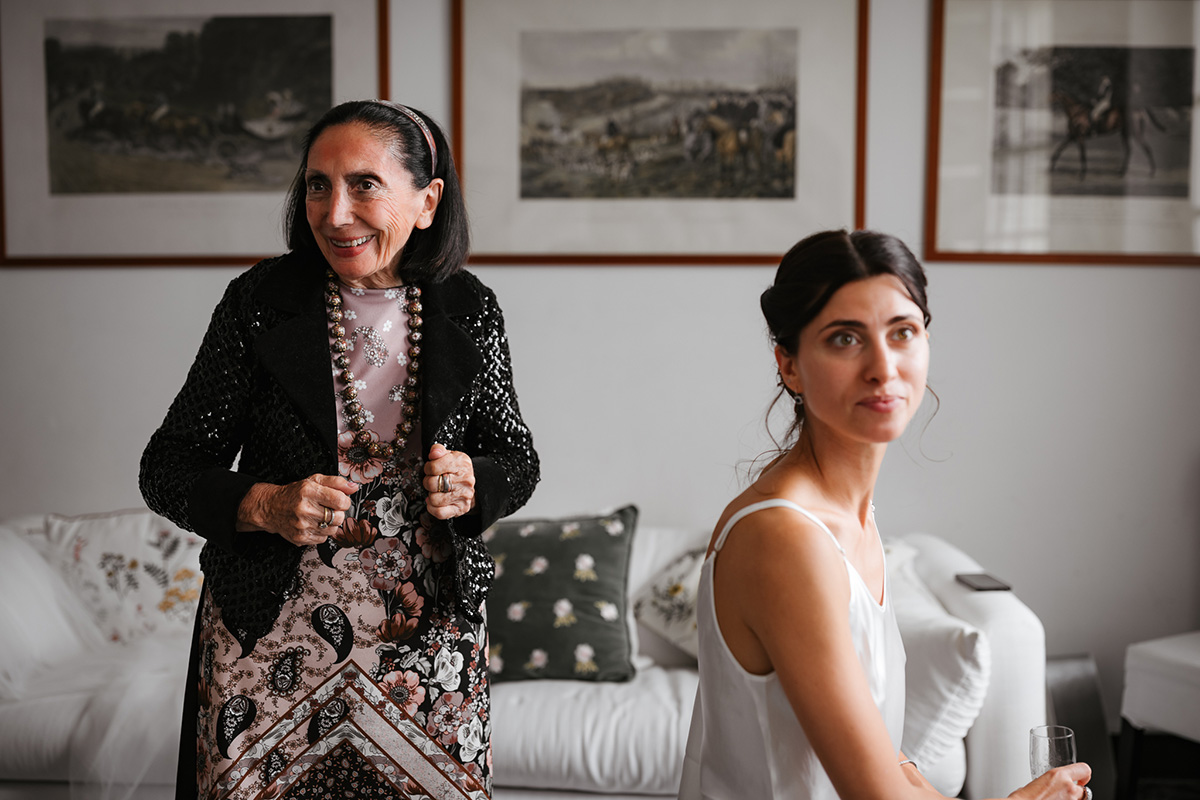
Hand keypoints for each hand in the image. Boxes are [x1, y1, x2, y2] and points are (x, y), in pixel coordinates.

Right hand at [237, 474, 357, 545]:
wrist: (271, 507)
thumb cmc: (293, 494)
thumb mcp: (314, 480)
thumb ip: (336, 482)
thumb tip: (353, 487)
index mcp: (309, 491)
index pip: (340, 500)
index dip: (345, 501)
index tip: (340, 500)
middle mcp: (304, 509)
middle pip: (339, 517)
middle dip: (338, 512)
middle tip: (329, 508)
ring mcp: (302, 525)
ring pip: (333, 530)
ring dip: (331, 523)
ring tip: (321, 515)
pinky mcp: (301, 538)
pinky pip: (323, 539)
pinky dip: (322, 532)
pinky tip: (314, 523)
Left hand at [424, 443, 475, 519]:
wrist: (468, 484)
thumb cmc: (456, 470)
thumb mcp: (449, 455)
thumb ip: (438, 450)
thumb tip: (434, 453)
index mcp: (462, 463)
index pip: (434, 466)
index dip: (428, 468)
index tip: (430, 469)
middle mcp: (465, 480)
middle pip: (433, 483)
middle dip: (428, 482)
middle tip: (432, 480)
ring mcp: (463, 495)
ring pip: (434, 499)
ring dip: (431, 495)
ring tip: (436, 491)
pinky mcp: (460, 508)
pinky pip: (440, 512)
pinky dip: (432, 508)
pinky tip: (434, 502)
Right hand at [1009, 763, 1091, 799]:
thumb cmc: (1024, 798)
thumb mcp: (1037, 781)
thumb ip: (1050, 781)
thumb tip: (1049, 784)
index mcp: (1059, 775)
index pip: (1084, 769)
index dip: (1083, 775)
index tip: (1081, 779)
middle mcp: (1069, 788)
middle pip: (1082, 789)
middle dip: (1074, 792)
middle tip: (1060, 794)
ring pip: (1077, 799)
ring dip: (1069, 799)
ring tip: (1054, 799)